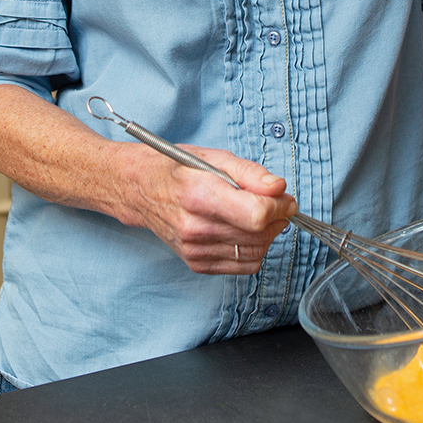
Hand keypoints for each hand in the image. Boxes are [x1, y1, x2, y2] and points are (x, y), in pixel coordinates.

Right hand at [118, 144, 296, 274]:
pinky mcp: (196, 263)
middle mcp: (194, 227)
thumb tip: (279, 188)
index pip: (256, 215)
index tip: (283, 196)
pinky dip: (253, 248)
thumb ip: (250, 173)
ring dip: (268, 233)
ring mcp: (194, 249)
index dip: (279, 206)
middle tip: (278, 201)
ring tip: (261, 214)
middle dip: (278, 217)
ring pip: (255, 251)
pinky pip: (242, 265)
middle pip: (258, 234)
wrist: (138, 190)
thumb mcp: (213, 157)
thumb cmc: (174, 169)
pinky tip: (246, 230)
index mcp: (199, 195)